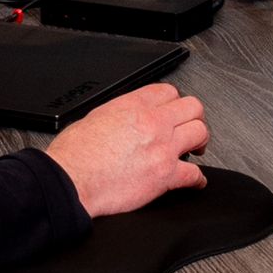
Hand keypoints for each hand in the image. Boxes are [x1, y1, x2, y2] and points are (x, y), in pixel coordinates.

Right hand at [44, 81, 207, 217]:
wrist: (72, 180)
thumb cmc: (74, 155)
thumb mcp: (92, 118)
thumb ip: (116, 115)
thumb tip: (122, 120)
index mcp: (131, 106)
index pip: (167, 91)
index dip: (173, 101)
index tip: (173, 109)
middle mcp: (151, 123)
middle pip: (192, 107)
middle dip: (193, 116)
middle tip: (190, 125)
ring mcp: (162, 148)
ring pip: (200, 133)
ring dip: (200, 142)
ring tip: (195, 149)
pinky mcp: (166, 175)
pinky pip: (195, 174)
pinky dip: (197, 179)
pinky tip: (195, 181)